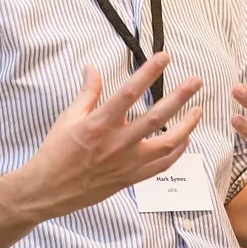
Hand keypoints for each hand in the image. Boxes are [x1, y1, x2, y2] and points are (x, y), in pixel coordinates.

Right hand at [18, 52, 202, 219]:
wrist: (48, 190)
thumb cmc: (56, 151)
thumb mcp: (68, 117)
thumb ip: (87, 92)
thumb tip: (93, 67)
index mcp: (99, 124)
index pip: (129, 92)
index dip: (149, 72)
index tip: (165, 57)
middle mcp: (116, 143)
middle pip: (156, 117)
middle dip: (180, 97)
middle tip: (196, 81)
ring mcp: (126, 163)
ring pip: (166, 144)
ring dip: (186, 126)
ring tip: (198, 110)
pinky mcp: (130, 179)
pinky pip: (161, 166)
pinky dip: (177, 152)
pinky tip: (185, 139)